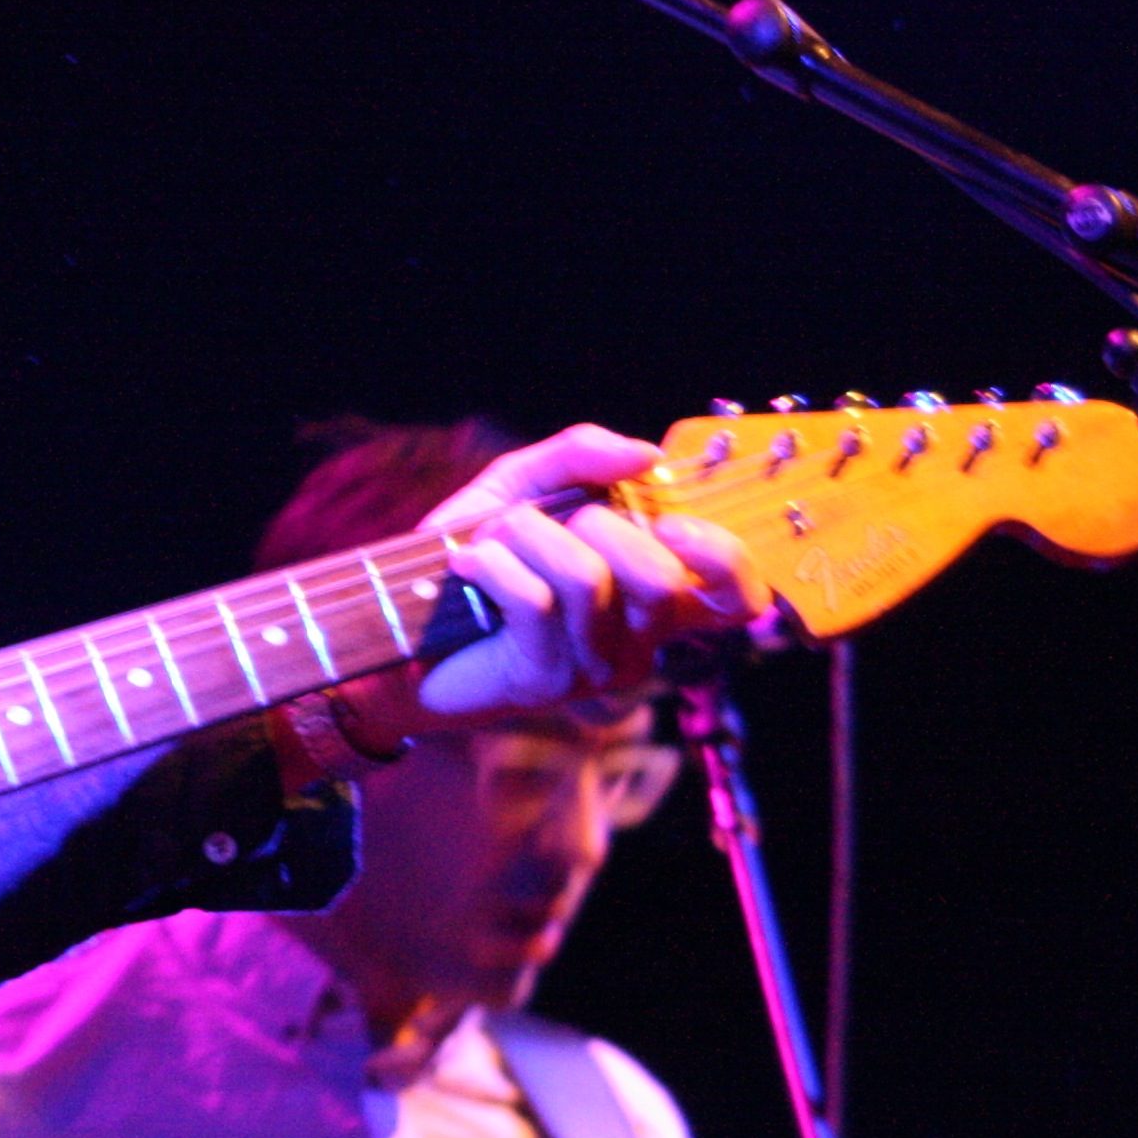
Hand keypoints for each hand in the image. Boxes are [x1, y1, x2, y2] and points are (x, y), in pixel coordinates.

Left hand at [385, 424, 767, 726]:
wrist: (399, 620)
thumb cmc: (478, 554)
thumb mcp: (526, 484)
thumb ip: (582, 456)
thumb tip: (646, 455)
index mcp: (652, 597)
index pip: (737, 596)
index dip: (723, 556)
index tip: (671, 521)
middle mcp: (638, 642)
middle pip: (660, 575)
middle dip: (590, 522)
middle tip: (539, 527)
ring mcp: (593, 669)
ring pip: (587, 577)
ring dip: (523, 536)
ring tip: (489, 544)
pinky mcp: (542, 682)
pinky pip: (534, 599)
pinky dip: (490, 562)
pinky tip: (467, 567)